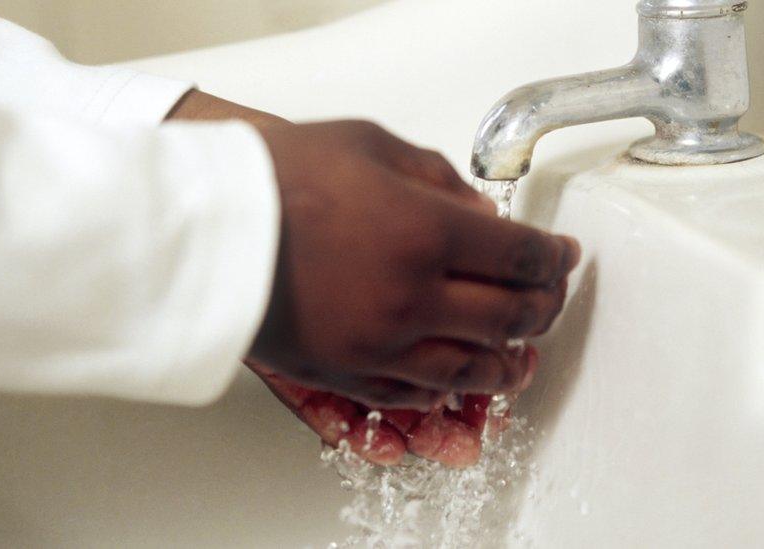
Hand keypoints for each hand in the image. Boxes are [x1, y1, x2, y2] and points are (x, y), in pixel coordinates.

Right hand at [166, 95, 579, 466]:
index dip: (553, 258)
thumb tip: (479, 212)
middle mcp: (413, 295)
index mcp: (427, 231)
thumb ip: (438, 179)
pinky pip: (412, 394)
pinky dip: (445, 389)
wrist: (200, 223)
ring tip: (522, 359)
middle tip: (550, 299)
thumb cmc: (277, 174)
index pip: (521, 256)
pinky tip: (456, 382)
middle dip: (544, 308)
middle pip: (511, 316)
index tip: (563, 256)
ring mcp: (379, 342)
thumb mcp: (370, 146)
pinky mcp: (344, 371)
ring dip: (508, 365)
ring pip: (471, 368)